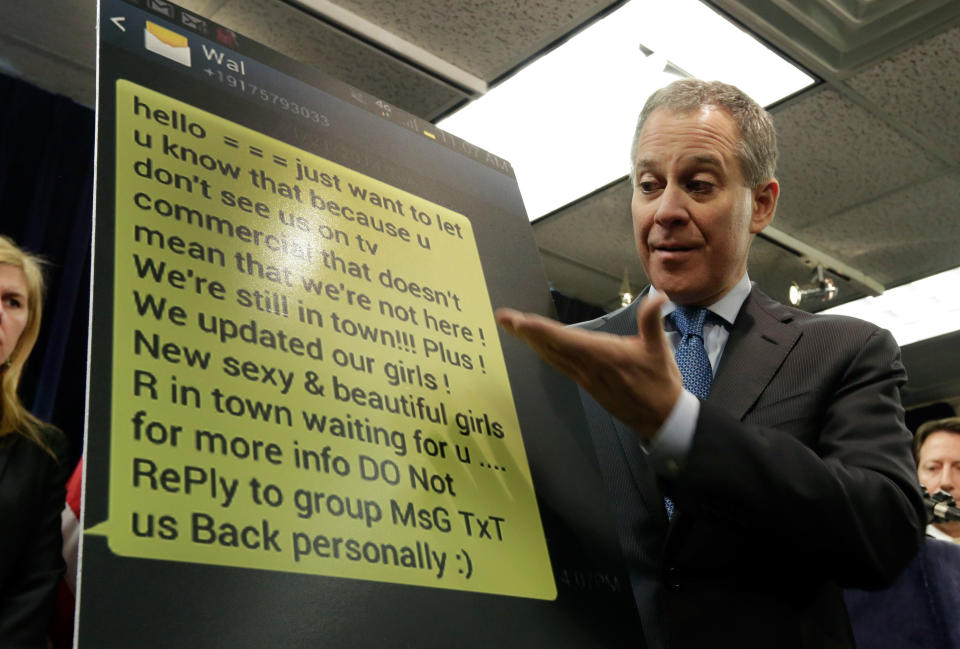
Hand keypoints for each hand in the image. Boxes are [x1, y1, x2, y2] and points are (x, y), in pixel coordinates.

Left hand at [495, 294, 682, 440]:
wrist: (660, 418)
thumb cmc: (659, 383)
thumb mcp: (659, 349)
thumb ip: (652, 321)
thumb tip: (657, 296)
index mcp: (602, 355)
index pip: (563, 339)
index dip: (539, 330)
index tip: (518, 321)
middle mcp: (587, 367)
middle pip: (549, 347)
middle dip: (525, 332)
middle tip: (503, 318)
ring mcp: (585, 377)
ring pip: (552, 357)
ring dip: (531, 341)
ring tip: (514, 328)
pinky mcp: (587, 383)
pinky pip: (559, 365)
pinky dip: (545, 352)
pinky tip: (538, 346)